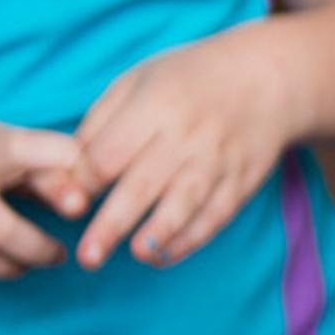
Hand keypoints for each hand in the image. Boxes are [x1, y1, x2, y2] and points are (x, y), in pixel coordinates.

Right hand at [0, 114, 87, 278]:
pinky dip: (6, 267)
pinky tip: (17, 263)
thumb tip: (85, 183)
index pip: (27, 150)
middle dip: (46, 236)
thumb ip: (27, 162)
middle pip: (8, 218)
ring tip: (52, 254)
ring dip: (34, 256)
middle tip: (73, 233)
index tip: (82, 187)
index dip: (63, 166)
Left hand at [68, 28, 310, 269]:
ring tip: (135, 257)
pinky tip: (164, 255)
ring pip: (184, 204)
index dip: (82, 184)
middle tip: (88, 257)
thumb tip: (71, 175)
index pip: (108, 154)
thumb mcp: (137, 81)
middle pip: (142, 185)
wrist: (266, 77)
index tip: (68, 205)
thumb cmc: (188, 79)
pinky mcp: (243, 179)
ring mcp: (219, 159)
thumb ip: (100, 124)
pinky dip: (191, 239)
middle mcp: (187, 135)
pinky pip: (216, 216)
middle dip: (112, 225)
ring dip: (158, 234)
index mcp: (154, 105)